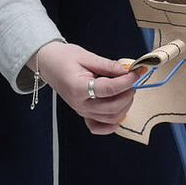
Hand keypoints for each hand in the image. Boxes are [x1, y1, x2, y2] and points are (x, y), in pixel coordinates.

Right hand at [31, 42, 147, 134]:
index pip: (109, 89)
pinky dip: (112, 125)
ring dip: (125, 106)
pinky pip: (99, 127)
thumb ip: (108, 66)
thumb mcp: (87, 56)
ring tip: (127, 90)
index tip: (136, 72)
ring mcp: (81, 112)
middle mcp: (80, 104)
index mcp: (78, 88)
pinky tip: (120, 114)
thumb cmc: (65, 58)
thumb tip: (127, 71)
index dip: (126, 81)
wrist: (49, 64)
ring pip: (111, 118)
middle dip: (128, 94)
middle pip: (112, 107)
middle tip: (132, 81)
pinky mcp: (83, 114)